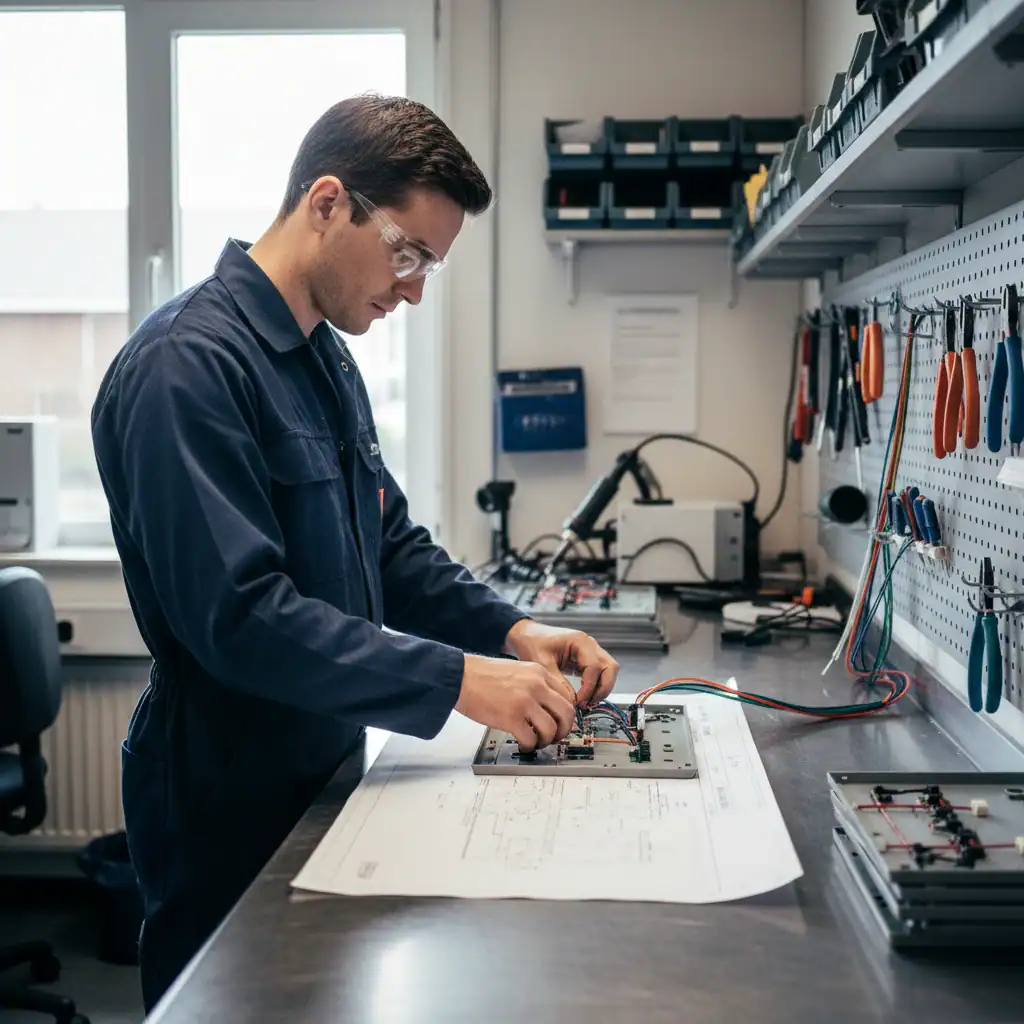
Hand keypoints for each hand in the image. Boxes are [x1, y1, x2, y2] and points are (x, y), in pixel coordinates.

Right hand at [455, 654, 577, 750]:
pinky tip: (523, 743)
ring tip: (537, 741)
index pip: (567, 696)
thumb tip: (546, 706)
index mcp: (539, 673)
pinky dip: (530, 745)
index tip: (561, 722)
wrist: (460, 676)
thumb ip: (534, 684)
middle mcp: (536, 686)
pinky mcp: (511, 717)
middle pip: (566, 713)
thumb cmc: (482, 675)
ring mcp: (525, 702)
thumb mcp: (517, 670)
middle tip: (556, 736)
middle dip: (564, 729)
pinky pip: (531, 738)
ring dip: (547, 740)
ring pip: (551, 728)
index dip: (566, 713)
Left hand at [502, 620, 618, 708]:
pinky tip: (583, 697)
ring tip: (586, 702)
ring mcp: (590, 651)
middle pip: (610, 668)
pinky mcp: (586, 659)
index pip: (595, 667)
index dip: (589, 687)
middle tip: (587, 703)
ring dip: (601, 688)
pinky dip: (596, 686)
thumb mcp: (542, 664)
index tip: (578, 701)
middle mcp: (589, 644)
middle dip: (602, 688)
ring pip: (609, 671)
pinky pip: (600, 673)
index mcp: (580, 641)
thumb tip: (572, 701)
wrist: (526, 635)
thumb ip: (559, 682)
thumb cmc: (532, 643)